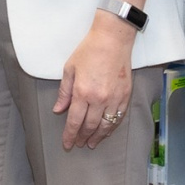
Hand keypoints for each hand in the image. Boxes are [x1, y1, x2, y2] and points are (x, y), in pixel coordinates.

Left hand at [53, 12, 136, 150]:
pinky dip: (112, 128)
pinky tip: (107, 132)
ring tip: (92, 143)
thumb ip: (64, 93)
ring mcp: (114, 99)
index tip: (67, 144)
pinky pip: (119, 118)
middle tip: (78, 144)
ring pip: (106, 126)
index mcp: (82, 92)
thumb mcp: (70, 69)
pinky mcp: (125, 96)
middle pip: (90, 126)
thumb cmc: (90, 51)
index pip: (74, 121)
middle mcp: (99, 99)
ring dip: (98, 137)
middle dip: (83, 138)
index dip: (70, 135)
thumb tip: (58, 110)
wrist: (113, 39)